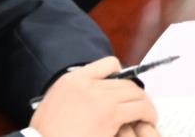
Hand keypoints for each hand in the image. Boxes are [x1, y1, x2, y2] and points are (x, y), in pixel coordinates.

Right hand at [27, 57, 156, 136]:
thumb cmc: (46, 133)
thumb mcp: (54, 104)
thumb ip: (75, 94)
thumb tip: (98, 95)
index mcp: (72, 79)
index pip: (108, 64)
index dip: (121, 76)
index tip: (125, 90)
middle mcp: (87, 84)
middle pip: (125, 82)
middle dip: (136, 95)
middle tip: (142, 106)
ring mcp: (100, 98)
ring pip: (135, 94)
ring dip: (145, 104)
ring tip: (148, 115)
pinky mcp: (110, 114)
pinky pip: (139, 108)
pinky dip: (148, 113)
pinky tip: (148, 120)